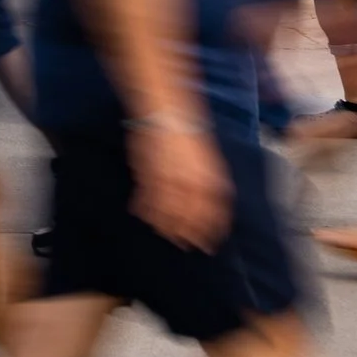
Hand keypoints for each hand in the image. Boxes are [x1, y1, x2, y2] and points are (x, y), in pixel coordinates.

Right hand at [130, 124, 228, 250]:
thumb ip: (209, 184)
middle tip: (185, 245)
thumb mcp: (208, 161)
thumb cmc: (188, 136)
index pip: (214, 212)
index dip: (210, 230)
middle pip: (190, 215)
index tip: (208, 245)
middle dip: (187, 233)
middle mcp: (191, 180)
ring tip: (163, 234)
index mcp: (209, 177)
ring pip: (167, 208)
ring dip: (165, 224)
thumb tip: (213, 209)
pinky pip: (147, 195)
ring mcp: (168, 175)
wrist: (167, 110)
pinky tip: (143, 215)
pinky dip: (145, 208)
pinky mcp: (148, 169)